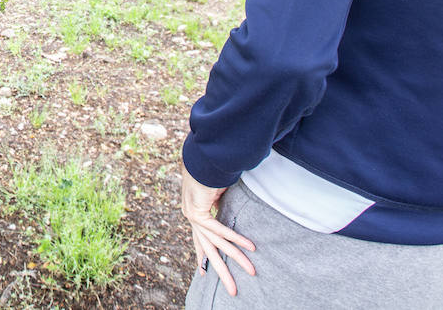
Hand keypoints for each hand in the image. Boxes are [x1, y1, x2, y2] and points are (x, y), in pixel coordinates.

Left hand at [180, 161, 255, 296]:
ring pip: (216, 244)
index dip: (202, 257)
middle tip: (233, 289)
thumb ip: (220, 204)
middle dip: (220, 271)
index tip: (202, 273)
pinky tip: (250, 248)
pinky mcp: (197, 211)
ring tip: (251, 271)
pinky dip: (235, 239)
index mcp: (194, 211)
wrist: (202, 154)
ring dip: (236, 258)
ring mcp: (192, 215)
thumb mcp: (218, 191)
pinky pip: (219, 230)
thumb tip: (225, 207)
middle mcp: (191, 215)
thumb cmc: (211, 168)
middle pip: (207, 249)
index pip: (200, 239)